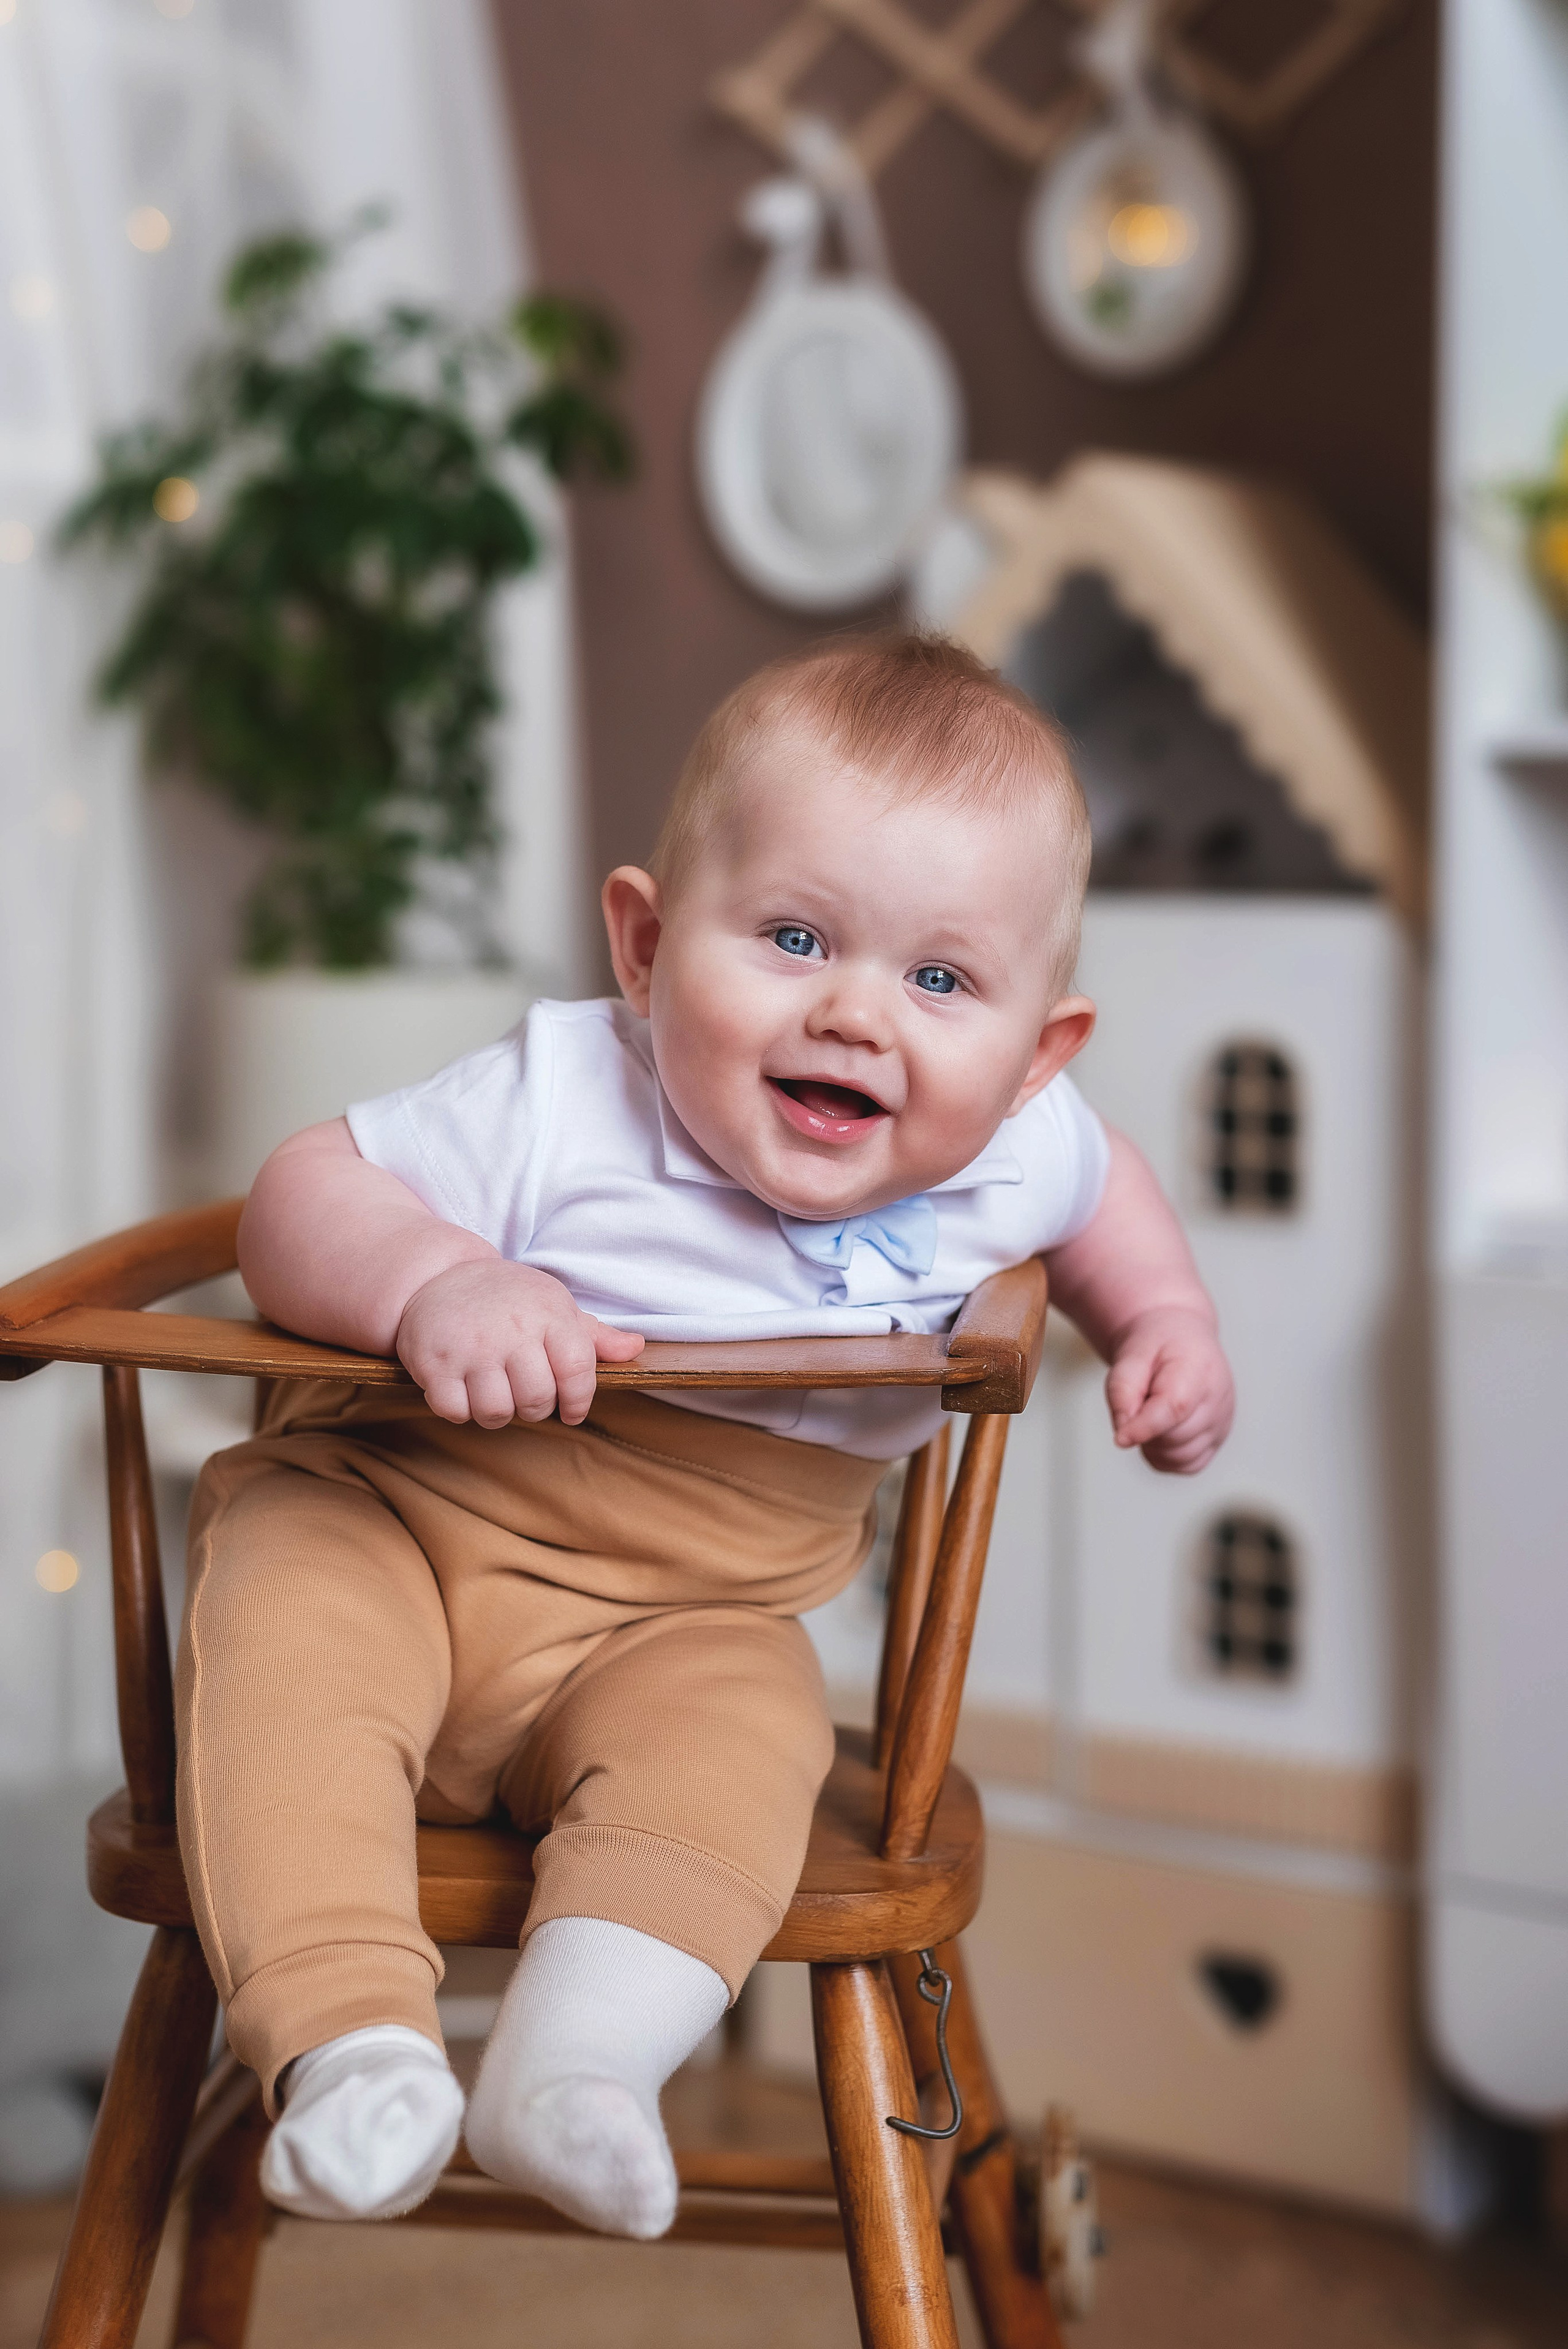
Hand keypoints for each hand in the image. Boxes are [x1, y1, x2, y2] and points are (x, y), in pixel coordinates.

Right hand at [396, 1260, 644, 1428]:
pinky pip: (456, 1411)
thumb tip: (636, 1347)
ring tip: (493, 1390)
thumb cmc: (507, 1298)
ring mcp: (470, 1346)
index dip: (579, 1400)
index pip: (578, 1371)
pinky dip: (461, 1410)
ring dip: (497, 1412)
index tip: (571, 1410)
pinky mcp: (433, 1361)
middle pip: (537, 1400)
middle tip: (523, 1392)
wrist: (438, 1275)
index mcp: (548, 1313)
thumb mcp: (552, 1305)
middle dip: (534, 1407)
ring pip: (497, 1412)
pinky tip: (463, 1388)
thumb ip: (594, 1335)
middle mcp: (511, 1329)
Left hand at [1104, 1305, 1233, 1473]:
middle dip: (1145, 1429)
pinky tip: (1160, 1431)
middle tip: (1139, 1401)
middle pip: (1174, 1437)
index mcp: (1200, 1369)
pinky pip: (1188, 1465)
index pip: (1175, 1408)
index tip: (1120, 1438)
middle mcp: (1219, 1399)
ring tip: (1149, 1412)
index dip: (1145, 1428)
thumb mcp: (1129, 1356)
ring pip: (1180, 1457)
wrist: (1179, 1338)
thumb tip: (1124, 1435)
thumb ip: (1122, 1392)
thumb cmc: (1154, 1347)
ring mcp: (1223, 1422)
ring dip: (1154, 1445)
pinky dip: (1167, 1456)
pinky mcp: (1218, 1439)